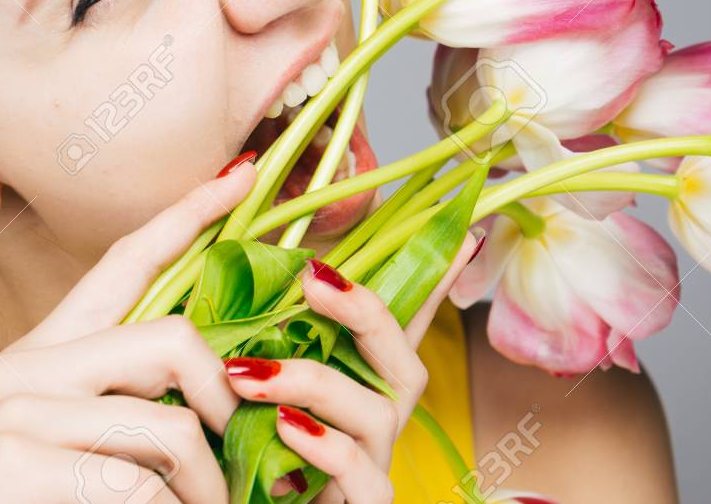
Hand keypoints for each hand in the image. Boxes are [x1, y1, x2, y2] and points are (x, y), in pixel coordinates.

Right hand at [0, 163, 257, 503]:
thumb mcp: (47, 446)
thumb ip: (110, 411)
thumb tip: (199, 409)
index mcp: (38, 354)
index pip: (123, 262)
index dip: (188, 215)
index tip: (242, 176)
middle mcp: (25, 365)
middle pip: (173, 337)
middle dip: (225, 400)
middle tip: (239, 458)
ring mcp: (16, 410)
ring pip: (171, 425)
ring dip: (206, 488)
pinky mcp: (14, 461)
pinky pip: (137, 485)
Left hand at [222, 233, 481, 502]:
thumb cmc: (256, 451)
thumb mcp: (261, 383)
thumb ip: (274, 333)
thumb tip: (277, 269)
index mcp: (366, 383)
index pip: (408, 323)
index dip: (436, 280)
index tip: (462, 233)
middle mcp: (382, 418)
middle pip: (403, 357)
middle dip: (362, 311)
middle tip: (308, 280)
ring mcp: (376, 462)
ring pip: (376, 411)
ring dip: (310, 381)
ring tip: (248, 371)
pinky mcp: (364, 503)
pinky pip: (360, 474)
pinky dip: (325, 446)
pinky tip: (283, 426)